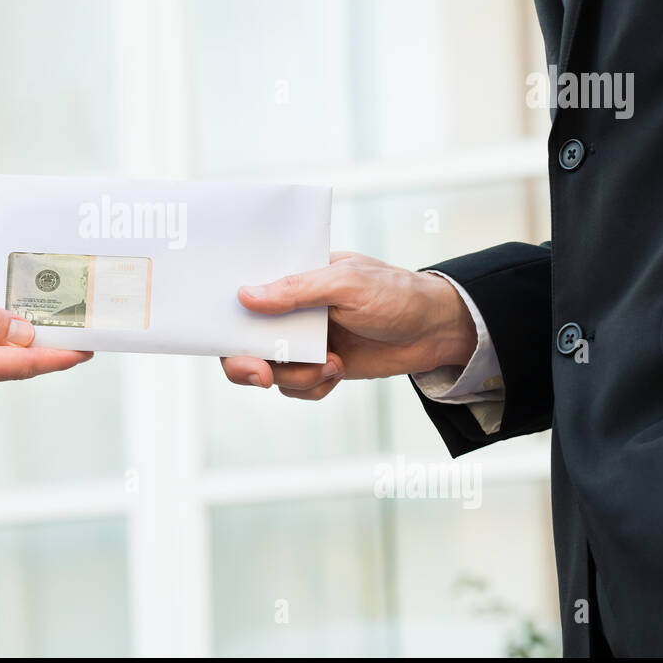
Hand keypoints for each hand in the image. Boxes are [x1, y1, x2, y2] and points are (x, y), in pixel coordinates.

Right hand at [220, 252, 476, 400]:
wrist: (437, 332)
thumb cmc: (396, 293)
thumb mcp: (348, 283)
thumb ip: (297, 290)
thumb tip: (246, 296)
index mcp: (293, 275)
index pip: (242, 292)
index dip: (226, 318)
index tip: (229, 341)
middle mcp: (291, 308)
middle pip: (243, 340)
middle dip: (247, 363)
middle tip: (262, 376)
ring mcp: (303, 339)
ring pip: (269, 369)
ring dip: (294, 376)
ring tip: (331, 366)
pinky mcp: (317, 365)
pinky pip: (294, 387)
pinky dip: (311, 387)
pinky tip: (337, 373)